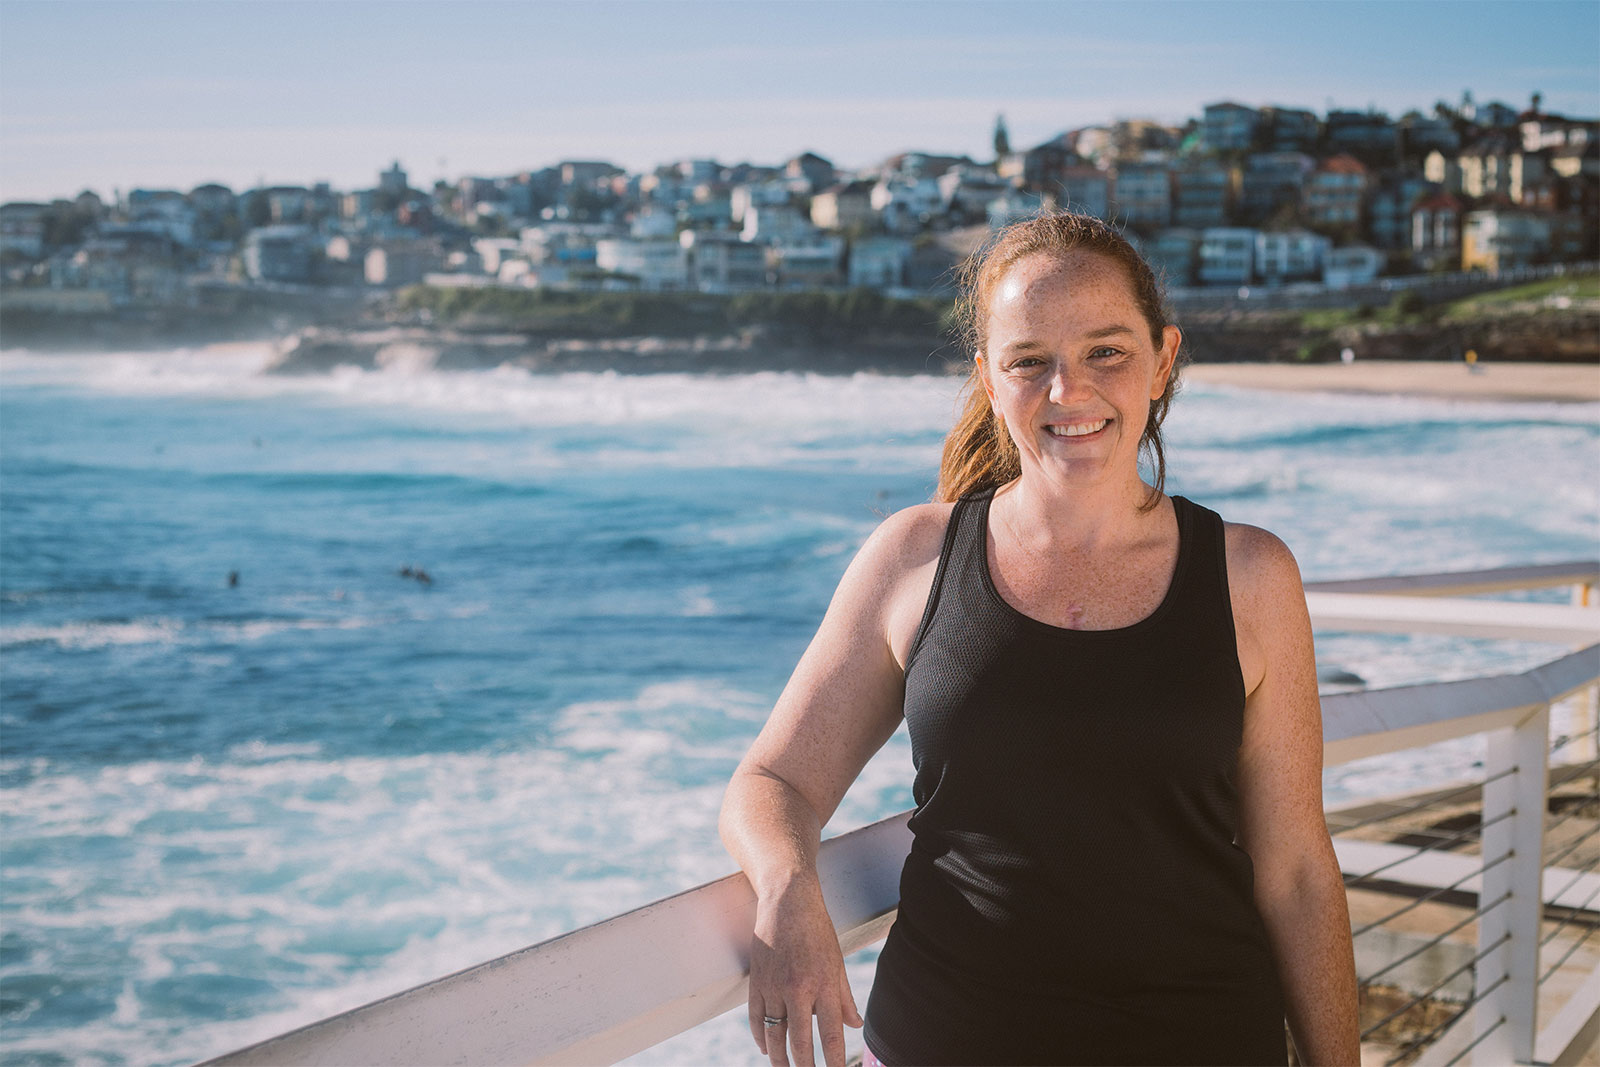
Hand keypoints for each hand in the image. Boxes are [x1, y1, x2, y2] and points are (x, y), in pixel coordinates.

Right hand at [747, 880, 863, 1066]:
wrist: (787, 901)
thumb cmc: (817, 930)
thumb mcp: (837, 962)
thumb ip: (844, 998)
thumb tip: (854, 1025)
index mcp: (823, 984)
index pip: (830, 1034)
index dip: (833, 1061)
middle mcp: (798, 989)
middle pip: (799, 1042)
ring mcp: (774, 986)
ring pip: (774, 1035)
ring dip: (779, 1059)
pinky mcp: (756, 981)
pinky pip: (755, 1017)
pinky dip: (760, 1037)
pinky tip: (766, 1049)